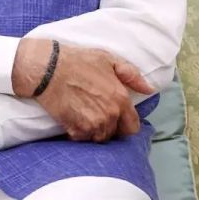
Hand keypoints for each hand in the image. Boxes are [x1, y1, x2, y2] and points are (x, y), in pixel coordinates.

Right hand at [12, 38, 154, 142]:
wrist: (49, 69)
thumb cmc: (80, 61)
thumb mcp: (110, 60)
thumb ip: (132, 76)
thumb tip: (149, 89)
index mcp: (121, 99)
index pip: (133, 127)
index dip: (126, 124)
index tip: (118, 118)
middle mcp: (110, 115)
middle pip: (115, 134)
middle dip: (110, 127)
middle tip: (98, 113)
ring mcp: (92, 124)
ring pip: (99, 138)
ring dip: (94, 130)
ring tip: (86, 115)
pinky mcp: (75, 129)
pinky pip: (82, 139)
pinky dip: (79, 132)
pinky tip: (75, 119)